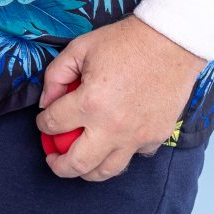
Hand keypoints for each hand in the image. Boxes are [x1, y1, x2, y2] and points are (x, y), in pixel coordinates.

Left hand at [35, 16, 203, 181]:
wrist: (170, 43)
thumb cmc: (125, 42)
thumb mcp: (80, 48)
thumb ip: (55, 76)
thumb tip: (46, 102)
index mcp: (90, 102)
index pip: (53, 124)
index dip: (43, 123)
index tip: (44, 121)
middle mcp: (112, 127)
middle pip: (77, 163)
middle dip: (58, 165)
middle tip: (53, 159)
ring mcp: (136, 137)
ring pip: (106, 171)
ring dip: (87, 171)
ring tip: (79, 163)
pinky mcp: (155, 138)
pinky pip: (132, 157)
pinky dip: (119, 154)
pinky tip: (112, 144)